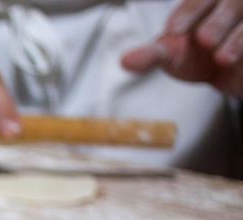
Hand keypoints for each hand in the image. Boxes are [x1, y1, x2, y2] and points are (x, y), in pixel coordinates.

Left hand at [121, 0, 242, 96]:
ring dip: (237, 38)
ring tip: (221, 57)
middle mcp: (233, 4)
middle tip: (203, 40)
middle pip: (231, 4)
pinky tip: (235, 62)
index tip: (173, 32)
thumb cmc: (199, 56)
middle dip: (217, 20)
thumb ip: (152, 55)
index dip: (188, 13)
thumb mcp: (173, 55)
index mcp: (209, 1)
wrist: (229, 74)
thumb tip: (126, 61)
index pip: (200, 0)